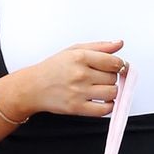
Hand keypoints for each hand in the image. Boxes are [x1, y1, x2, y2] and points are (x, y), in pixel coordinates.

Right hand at [12, 41, 126, 117]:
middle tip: (101, 77)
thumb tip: (119, 43)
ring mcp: (79, 92)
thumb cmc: (53, 69)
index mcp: (80, 57)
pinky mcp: (77, 108)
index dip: (120, 65)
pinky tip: (102, 101)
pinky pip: (105, 110)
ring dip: (111, 91)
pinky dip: (108, 106)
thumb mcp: (74, 50)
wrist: (33, 87)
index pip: (114, 62)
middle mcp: (80, 74)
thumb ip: (99, 47)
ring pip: (112, 92)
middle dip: (111, 77)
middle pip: (113, 77)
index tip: (117, 67)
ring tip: (101, 88)